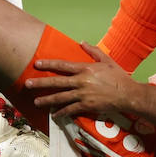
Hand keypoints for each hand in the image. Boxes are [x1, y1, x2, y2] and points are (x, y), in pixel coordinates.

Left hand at [23, 42, 138, 121]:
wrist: (128, 95)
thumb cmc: (118, 77)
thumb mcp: (107, 60)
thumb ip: (93, 51)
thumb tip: (81, 42)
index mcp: (85, 69)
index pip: (62, 65)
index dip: (48, 64)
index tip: (37, 64)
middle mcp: (81, 81)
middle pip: (57, 82)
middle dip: (41, 83)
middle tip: (27, 84)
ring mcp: (83, 95)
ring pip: (61, 98)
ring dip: (47, 100)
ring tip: (36, 102)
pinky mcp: (87, 106)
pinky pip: (71, 110)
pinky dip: (62, 113)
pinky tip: (54, 115)